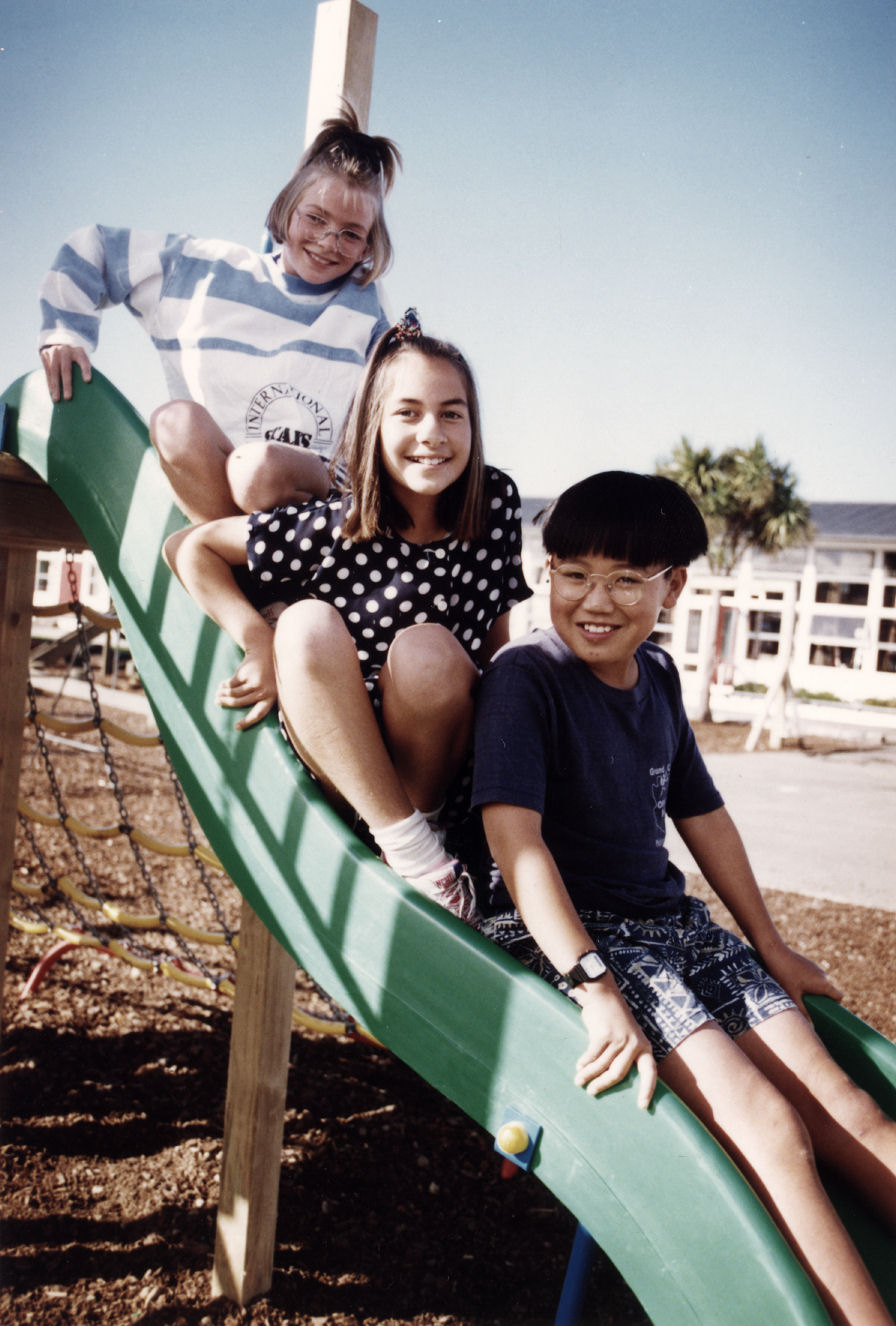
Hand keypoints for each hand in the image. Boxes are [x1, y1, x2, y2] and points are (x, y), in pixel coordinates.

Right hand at [40, 344, 91, 401]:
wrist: (60, 341)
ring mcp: (54, 351)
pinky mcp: (45, 354)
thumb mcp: (83, 357)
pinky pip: (47, 371)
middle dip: (67, 384)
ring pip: (54, 371)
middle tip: (68, 398)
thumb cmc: (76, 356)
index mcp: (79, 350)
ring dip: (55, 386)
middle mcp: (65, 349)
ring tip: (57, 399)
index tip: (88, 381)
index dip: (85, 370)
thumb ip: (86, 369)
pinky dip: (50, 382)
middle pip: (66, 369)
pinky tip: (52, 392)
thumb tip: (94, 389)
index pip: (83, 361)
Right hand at [215, 644, 275, 729]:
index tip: (236, 727)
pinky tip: (222, 685)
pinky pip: (231, 683)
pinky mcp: (244, 674)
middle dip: (226, 703)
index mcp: (271, 697)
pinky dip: (224, 685)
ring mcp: (254, 682)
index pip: (259, 714)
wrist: (266, 651)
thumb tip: (246, 711)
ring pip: (233, 693)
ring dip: (223, 694)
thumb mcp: (270, 686)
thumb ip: (262, 698)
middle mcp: (263, 691)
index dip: (247, 722)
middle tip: (217, 702)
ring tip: (218, 694)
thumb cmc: (267, 673)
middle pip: (240, 702)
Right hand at [575, 988, 656, 1109]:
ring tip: (579, 1081)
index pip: (650, 1072)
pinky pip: (592, 1055)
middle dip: (603, 1085)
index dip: (647, 1090)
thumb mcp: (629, 1036)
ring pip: (602, 1065)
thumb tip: (613, 1079)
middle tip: (592, 1092)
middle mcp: (634, 1044)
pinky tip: (579, 1066)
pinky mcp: (604, 1034)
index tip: (642, 1107)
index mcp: (644, 1047)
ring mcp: (619, 1039)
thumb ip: (626, 1055)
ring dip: (588, 1075)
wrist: (604, 995)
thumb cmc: (615, 1020)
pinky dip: (584, 1063)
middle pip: (618, 1073)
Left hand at [759, 940, 843, 1016]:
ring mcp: (816, 968)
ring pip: (819, 984)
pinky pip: (813, 977)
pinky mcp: (809, 964)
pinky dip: (807, 982)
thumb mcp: (792, 996)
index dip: (835, 1005)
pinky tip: (794, 984)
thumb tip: (810, 1027)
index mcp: (823, 984)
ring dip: (812, 990)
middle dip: (820, 999)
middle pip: (827, 992)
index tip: (826, 1011)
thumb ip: (802, 1012)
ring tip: (798, 994)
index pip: (838, 997)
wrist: (775, 952)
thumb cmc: (783, 975)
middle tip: (807, 1005)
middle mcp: (823, 975)